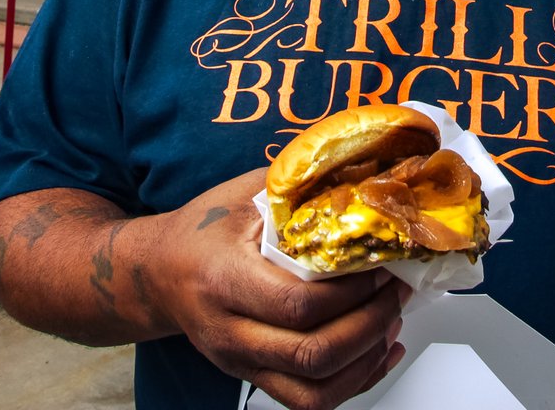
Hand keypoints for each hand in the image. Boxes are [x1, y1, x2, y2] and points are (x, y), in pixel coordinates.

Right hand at [150, 168, 408, 409]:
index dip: (350, 292)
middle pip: (311, 354)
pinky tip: (379, 354)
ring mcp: (241, 362)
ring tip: (391, 320)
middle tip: (395, 290)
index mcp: (225, 280)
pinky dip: (353, 383)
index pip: (297, 305)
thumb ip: (297, 185)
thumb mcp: (242, 194)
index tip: (379, 264)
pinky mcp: (253, 377)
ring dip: (365, 360)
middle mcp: (230, 332)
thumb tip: (357, 169)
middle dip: (368, 325)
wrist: (159, 272)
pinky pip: (308, 401)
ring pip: (313, 390)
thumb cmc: (201, 229)